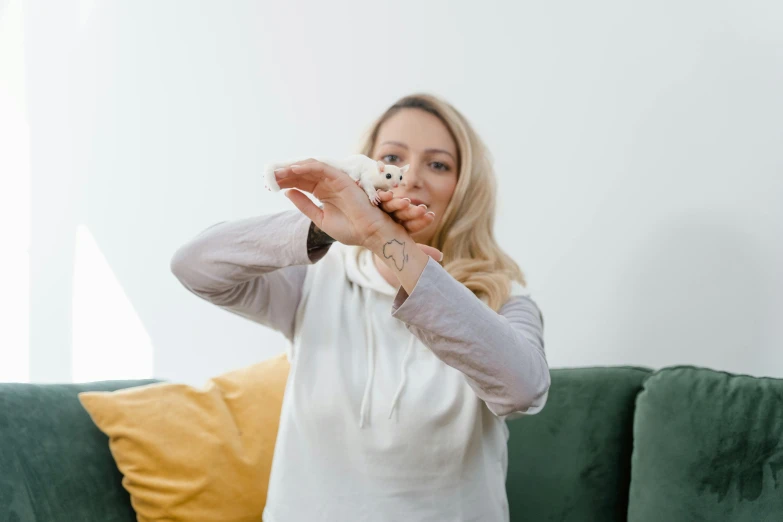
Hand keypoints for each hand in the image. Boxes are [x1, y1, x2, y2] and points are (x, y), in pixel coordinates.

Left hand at [275, 161, 440, 261]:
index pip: (301, 183)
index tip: (270, 184)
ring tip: (277, 172)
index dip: (285, 181)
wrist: (370, 234)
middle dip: (285, 173)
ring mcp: (335, 180)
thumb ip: (305, 205)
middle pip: (302, 174)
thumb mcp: (320, 218)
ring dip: (292, 168)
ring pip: (310, 168)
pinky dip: (306, 167)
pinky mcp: (342, 178)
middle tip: (268, 175)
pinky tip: (292, 170)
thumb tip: (288, 192)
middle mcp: (328, 184)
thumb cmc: (350, 229)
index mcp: (323, 193)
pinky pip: (321, 168)